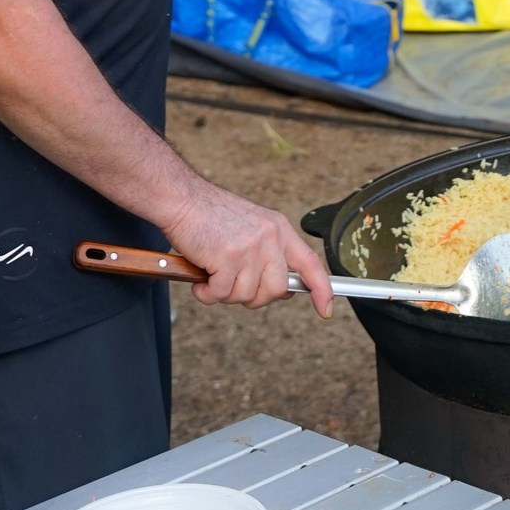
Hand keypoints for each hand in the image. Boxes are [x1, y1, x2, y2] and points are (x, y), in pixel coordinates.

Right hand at [162, 182, 334, 317]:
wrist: (183, 199)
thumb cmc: (210, 216)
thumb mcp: (253, 227)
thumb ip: (269, 253)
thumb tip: (281, 288)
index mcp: (279, 230)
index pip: (311, 263)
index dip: (322, 289)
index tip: (326, 309)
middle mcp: (270, 238)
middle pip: (277, 290)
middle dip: (254, 297)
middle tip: (232, 286)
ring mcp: (250, 247)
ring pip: (246, 295)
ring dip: (225, 294)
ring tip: (212, 275)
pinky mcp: (227, 257)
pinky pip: (221, 294)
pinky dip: (207, 294)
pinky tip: (200, 280)